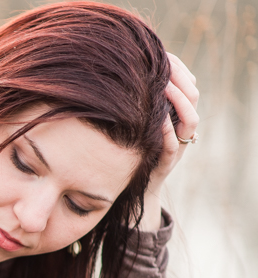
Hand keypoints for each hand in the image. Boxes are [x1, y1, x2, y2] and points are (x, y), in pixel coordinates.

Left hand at [139, 53, 198, 230]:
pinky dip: (167, 129)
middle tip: (163, 65)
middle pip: (193, 97)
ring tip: (164, 86)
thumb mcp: (134, 119)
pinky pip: (173, 144)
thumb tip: (121, 69)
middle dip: (180, 79)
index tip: (163, 53)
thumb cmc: (129, 147)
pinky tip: (156, 117)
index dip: (179, 68)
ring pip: (191, 119)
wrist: (130, 186)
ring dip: (179, 101)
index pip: (188, 84)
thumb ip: (135, 99)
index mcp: (176, 114)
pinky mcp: (165, 162)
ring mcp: (177, 145)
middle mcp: (181, 128)